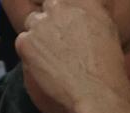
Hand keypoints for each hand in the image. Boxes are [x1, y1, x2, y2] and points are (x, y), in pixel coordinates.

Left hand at [14, 0, 129, 112]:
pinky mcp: (27, 42)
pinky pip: (22, 40)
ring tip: (51, 54)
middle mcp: (61, 6)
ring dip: (39, 34)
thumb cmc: (106, 64)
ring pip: (33, 21)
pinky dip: (29, 50)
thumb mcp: (107, 27)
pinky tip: (43, 63)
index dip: (64, 13)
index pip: (65, 0)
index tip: (66, 26)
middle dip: (51, 21)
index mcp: (83, 1)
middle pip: (49, 6)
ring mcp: (41, 23)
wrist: (94, 87)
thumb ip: (92, 13)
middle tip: (59, 42)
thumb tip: (82, 14)